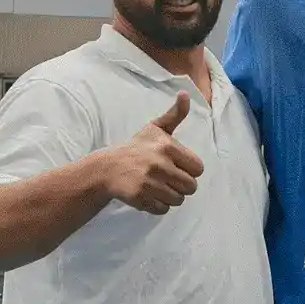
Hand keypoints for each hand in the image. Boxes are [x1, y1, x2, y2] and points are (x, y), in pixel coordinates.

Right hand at [102, 92, 204, 215]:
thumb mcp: (156, 128)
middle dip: (181, 185)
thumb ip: (175, 114)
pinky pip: (163, 210)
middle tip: (167, 179)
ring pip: (178, 200)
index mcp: (168, 147)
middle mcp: (160, 164)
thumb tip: (185, 94)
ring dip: (170, 196)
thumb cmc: (136, 148)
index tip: (177, 166)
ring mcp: (149, 182)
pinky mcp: (140, 197)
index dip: (189, 170)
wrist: (106, 168)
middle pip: (191, 187)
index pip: (198, 169)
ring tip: (157, 186)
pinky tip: (148, 195)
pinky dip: (158, 206)